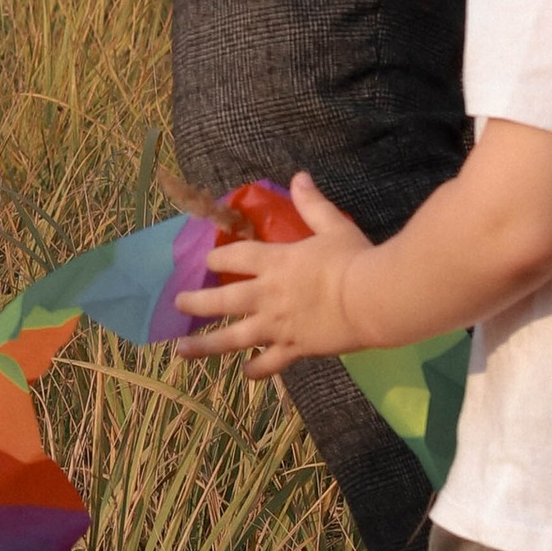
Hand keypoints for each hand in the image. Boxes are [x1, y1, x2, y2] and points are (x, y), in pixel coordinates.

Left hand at [172, 171, 374, 371]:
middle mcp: (267, 295)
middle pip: (222, 301)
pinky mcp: (294, 349)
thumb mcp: (333, 226)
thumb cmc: (354, 260)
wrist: (373, 300)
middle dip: (196, 302)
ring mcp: (277, 326)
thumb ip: (312, 204)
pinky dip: (256, 370)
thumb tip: (299, 176)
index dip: (217, 258)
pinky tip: (245, 373)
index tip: (206, 262)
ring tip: (181, 350)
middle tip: (178, 303)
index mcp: (275, 263)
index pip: (235, 257)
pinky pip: (269, 364)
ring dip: (205, 344)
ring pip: (233, 338)